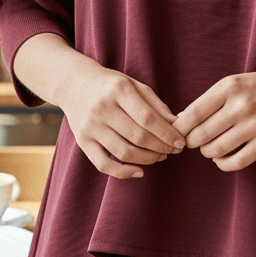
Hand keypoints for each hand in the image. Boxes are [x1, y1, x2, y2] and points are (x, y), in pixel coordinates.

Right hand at [59, 61, 185, 179]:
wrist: (74, 84)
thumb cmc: (111, 85)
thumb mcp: (134, 85)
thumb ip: (156, 104)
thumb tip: (176, 124)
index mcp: (119, 90)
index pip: (148, 118)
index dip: (167, 133)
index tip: (181, 142)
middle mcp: (103, 108)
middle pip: (138, 136)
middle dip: (161, 147)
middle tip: (174, 151)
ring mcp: (91, 126)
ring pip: (124, 152)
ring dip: (147, 159)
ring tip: (160, 156)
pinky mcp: (82, 141)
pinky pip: (103, 164)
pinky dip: (122, 172)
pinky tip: (139, 172)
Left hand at [172, 63, 255, 171]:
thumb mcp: (236, 83)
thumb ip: (210, 100)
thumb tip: (180, 120)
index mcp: (229, 87)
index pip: (192, 113)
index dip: (180, 128)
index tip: (179, 132)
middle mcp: (241, 104)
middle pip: (200, 135)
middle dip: (192, 143)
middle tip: (195, 142)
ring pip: (216, 150)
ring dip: (208, 153)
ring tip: (211, 148)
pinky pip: (237, 161)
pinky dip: (224, 164)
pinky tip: (223, 158)